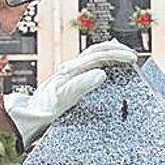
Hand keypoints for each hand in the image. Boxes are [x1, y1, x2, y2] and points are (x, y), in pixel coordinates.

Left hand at [2, 38, 136, 149]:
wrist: (31, 114)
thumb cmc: (46, 107)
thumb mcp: (64, 96)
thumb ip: (82, 84)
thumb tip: (102, 74)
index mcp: (74, 67)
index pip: (99, 54)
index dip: (118, 54)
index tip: (133, 59)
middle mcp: (73, 67)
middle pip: (98, 50)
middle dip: (117, 50)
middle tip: (133, 57)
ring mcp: (73, 73)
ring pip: (94, 56)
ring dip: (111, 54)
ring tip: (126, 58)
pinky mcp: (73, 80)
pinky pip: (91, 66)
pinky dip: (104, 63)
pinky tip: (110, 69)